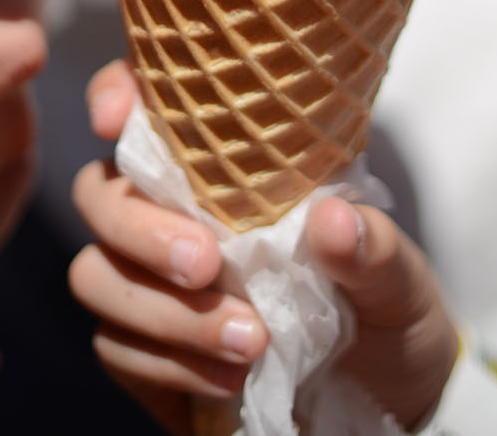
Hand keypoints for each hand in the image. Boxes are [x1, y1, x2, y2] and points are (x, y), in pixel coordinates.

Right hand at [69, 63, 456, 431]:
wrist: (386, 408)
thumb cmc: (387, 313)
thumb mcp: (399, 279)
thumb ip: (372, 250)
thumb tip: (333, 219)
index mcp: (228, 164)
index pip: (148, 105)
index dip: (116, 93)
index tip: (116, 116)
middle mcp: (175, 212)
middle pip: (99, 193)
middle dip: (141, 227)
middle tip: (207, 264)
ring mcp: (150, 283)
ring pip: (96, 275)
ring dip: (164, 311)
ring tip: (249, 341)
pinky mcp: (144, 353)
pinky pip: (115, 347)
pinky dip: (169, 362)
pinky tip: (230, 376)